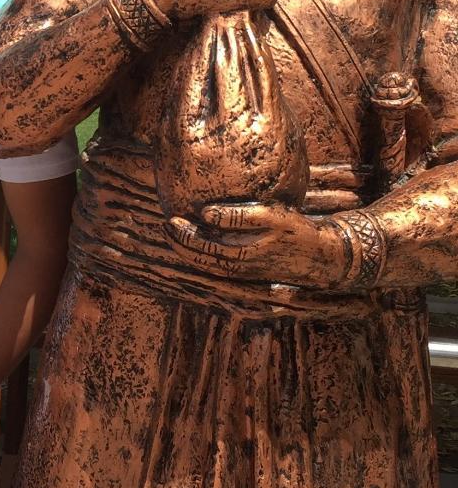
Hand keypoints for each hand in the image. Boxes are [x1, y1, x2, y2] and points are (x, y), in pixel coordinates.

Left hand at [166, 202, 346, 287]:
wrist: (322, 256)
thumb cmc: (297, 231)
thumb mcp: (271, 216)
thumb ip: (237, 216)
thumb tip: (205, 213)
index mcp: (240, 255)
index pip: (202, 247)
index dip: (184, 235)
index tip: (171, 219)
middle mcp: (237, 269)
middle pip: (199, 259)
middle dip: (179, 244)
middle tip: (165, 224)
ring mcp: (243, 274)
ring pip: (206, 266)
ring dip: (188, 251)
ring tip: (174, 233)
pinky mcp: (249, 272)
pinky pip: (217, 267)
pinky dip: (202, 257)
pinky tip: (196, 244)